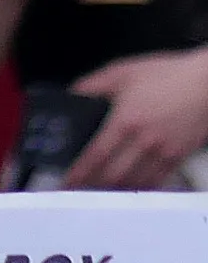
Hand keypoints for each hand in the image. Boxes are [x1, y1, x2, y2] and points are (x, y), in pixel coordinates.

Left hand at [63, 50, 207, 189]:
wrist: (206, 83)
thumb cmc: (167, 75)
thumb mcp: (122, 72)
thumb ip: (93, 85)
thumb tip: (73, 95)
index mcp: (125, 120)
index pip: (96, 154)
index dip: (80, 172)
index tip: (68, 181)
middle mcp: (144, 140)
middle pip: (114, 175)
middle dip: (94, 186)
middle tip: (80, 189)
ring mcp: (164, 152)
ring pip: (136, 182)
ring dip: (117, 190)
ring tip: (100, 191)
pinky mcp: (179, 157)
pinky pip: (158, 180)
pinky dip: (142, 187)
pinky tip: (132, 187)